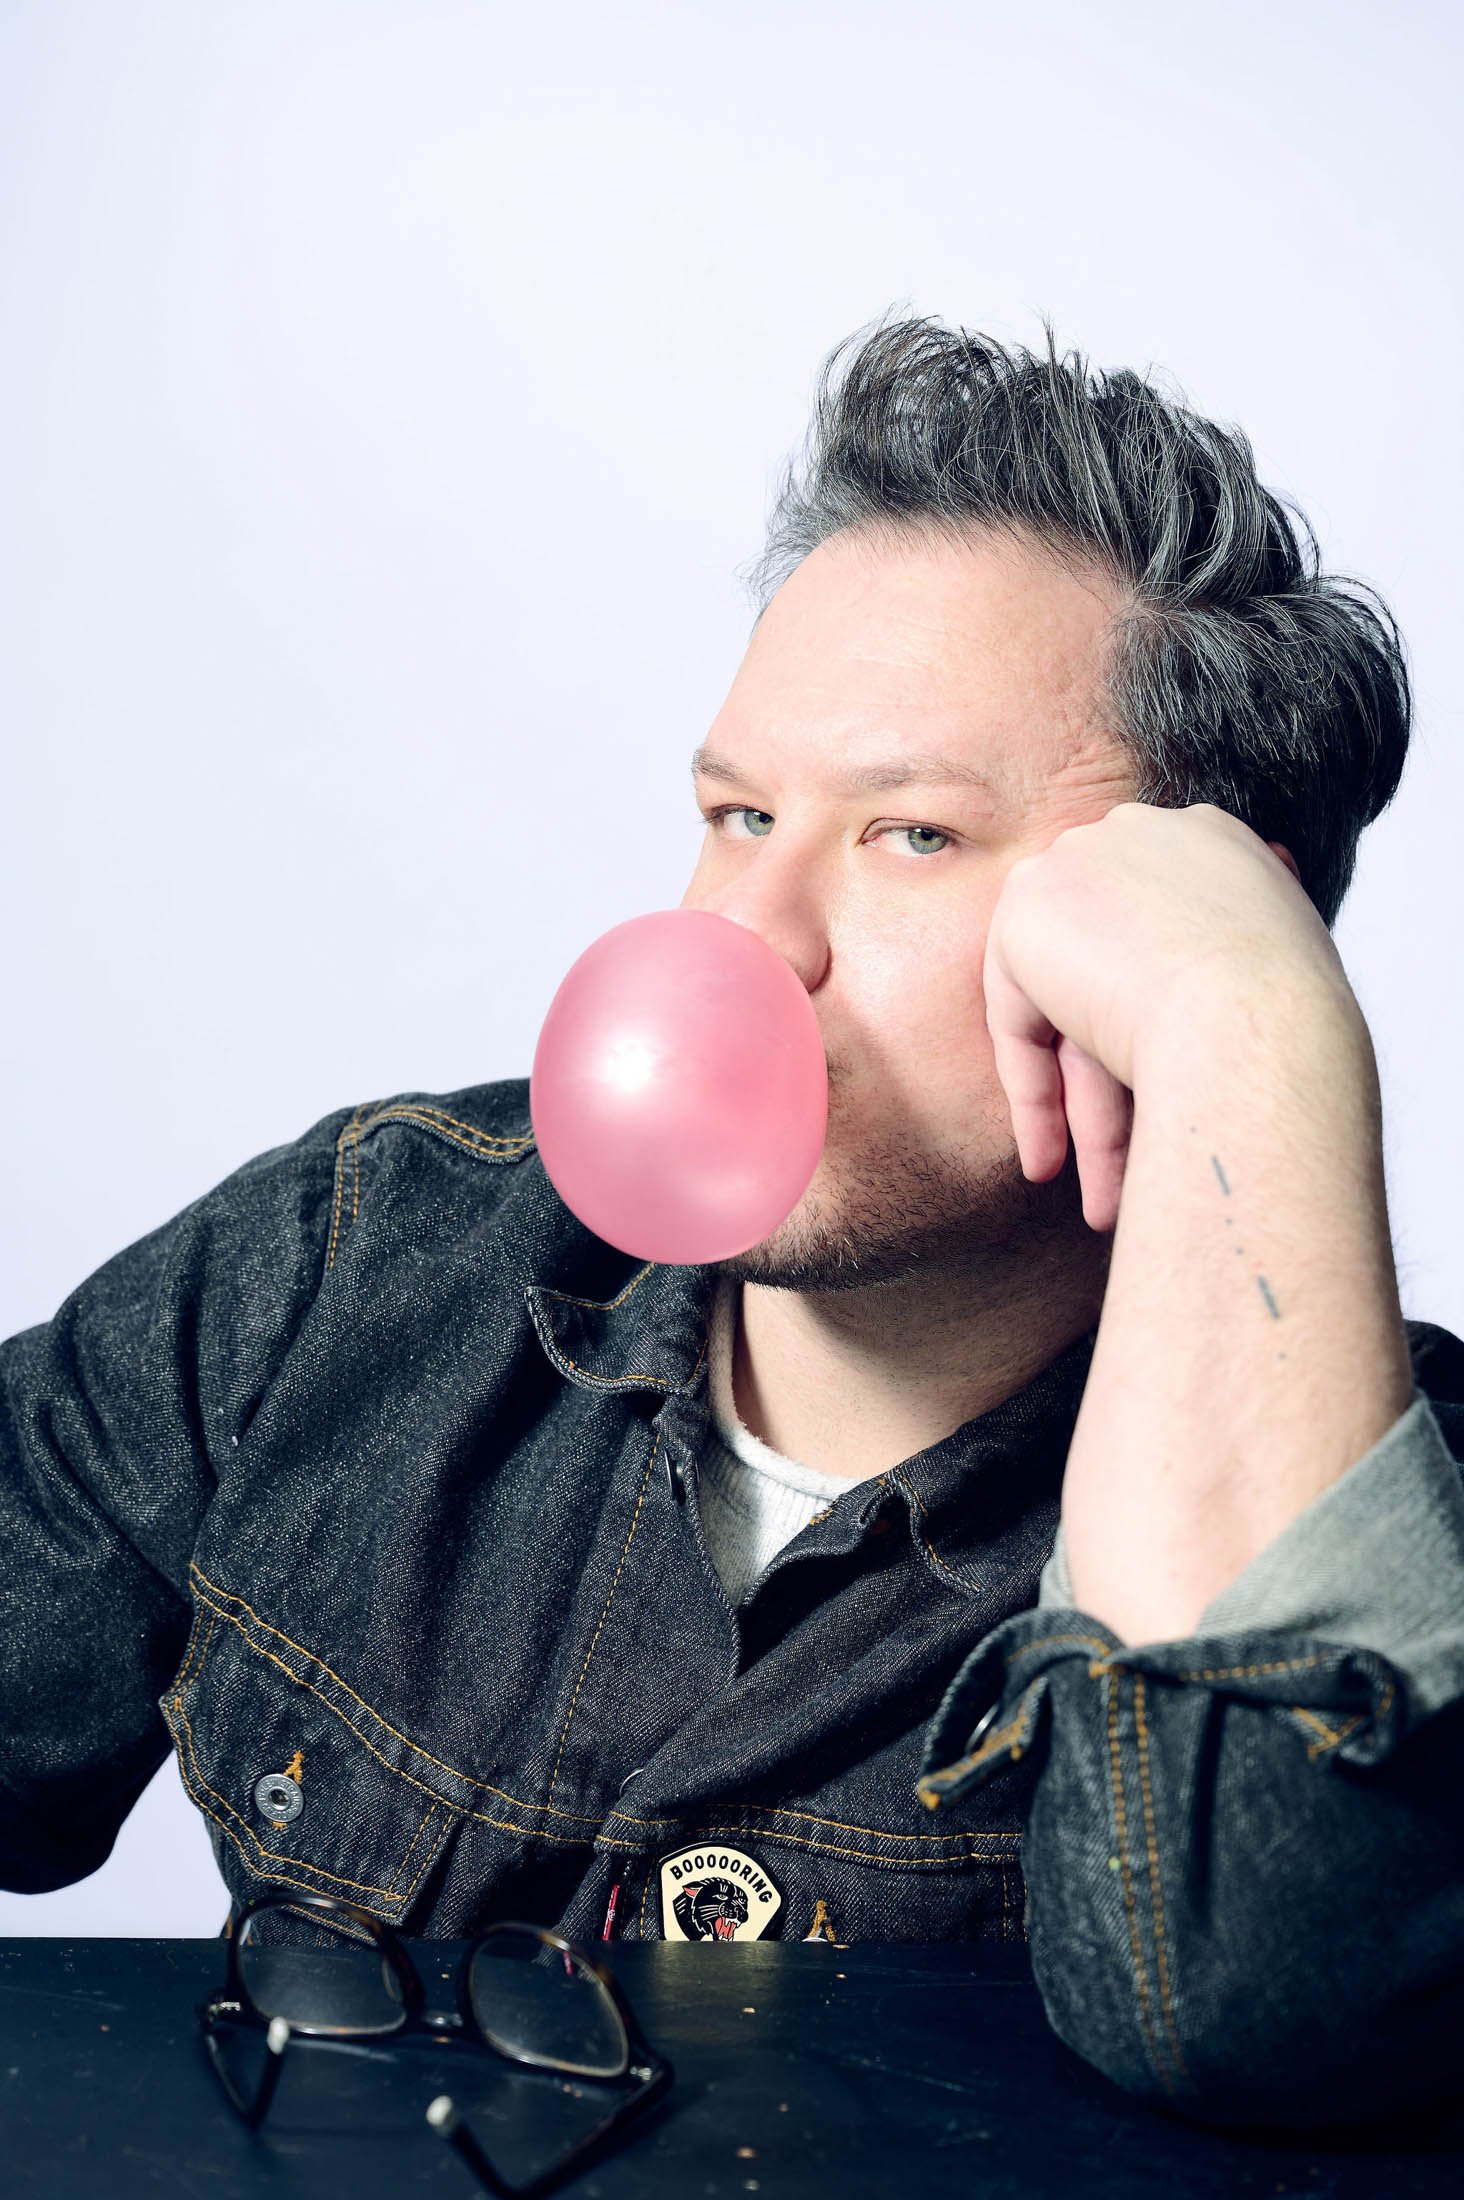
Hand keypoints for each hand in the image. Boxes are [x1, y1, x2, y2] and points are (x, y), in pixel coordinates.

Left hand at [981, 802, 1348, 1233]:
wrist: (1253, 1017)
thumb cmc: (1299, 1013)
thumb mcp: (1293, 959)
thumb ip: (1252, 938)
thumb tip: (1267, 891)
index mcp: (1210, 838)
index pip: (1158, 936)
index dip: (1158, 1019)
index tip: (1175, 1082)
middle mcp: (1138, 834)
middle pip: (1108, 976)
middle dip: (1117, 1078)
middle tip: (1132, 1160)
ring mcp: (1075, 864)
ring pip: (1066, 1010)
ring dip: (1083, 1111)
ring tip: (1100, 1197)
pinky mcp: (1025, 912)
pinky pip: (1018, 1020)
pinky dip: (1034, 1098)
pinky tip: (1049, 1164)